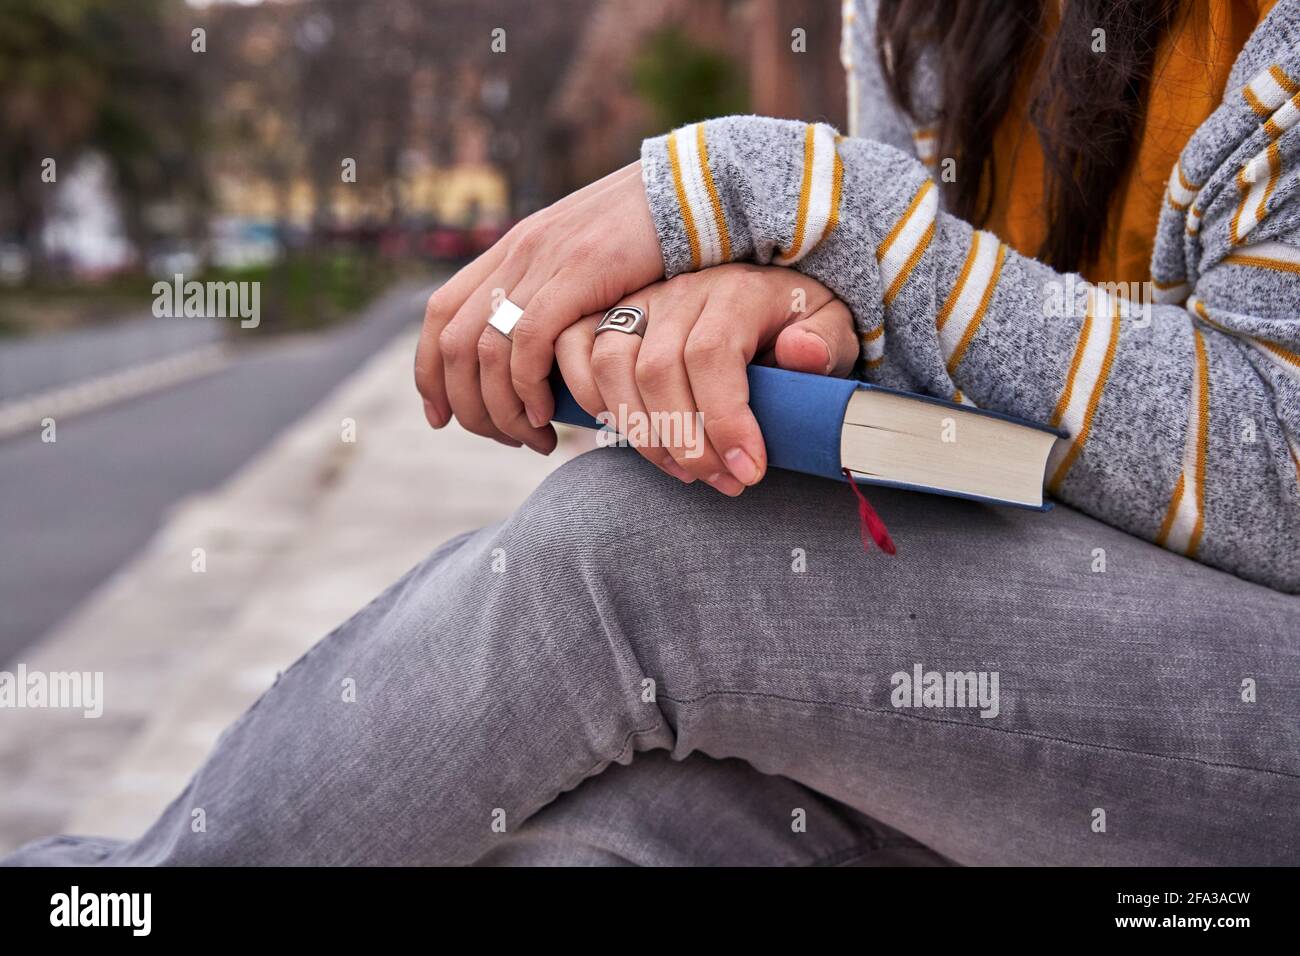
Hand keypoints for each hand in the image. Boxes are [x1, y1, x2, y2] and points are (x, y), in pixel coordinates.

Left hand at [414, 162, 662, 452]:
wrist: (697, 187)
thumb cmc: (655, 237)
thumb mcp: (588, 262)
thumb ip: (558, 295)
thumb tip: (541, 352)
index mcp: (513, 249)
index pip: (440, 314)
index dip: (430, 371)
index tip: (441, 416)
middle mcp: (517, 252)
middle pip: (453, 343)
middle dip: (466, 405)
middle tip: (503, 438)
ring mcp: (543, 260)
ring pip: (483, 350)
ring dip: (500, 408)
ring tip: (532, 437)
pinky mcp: (577, 272)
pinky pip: (528, 341)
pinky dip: (528, 387)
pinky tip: (548, 413)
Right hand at [555, 263, 855, 494]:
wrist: (771, 296)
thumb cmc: (801, 323)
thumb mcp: (834, 326)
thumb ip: (825, 341)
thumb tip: (800, 353)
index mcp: (736, 291)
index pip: (712, 354)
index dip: (724, 420)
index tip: (749, 471)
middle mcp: (681, 290)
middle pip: (657, 369)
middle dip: (686, 443)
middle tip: (722, 482)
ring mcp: (639, 302)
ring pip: (610, 365)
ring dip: (640, 432)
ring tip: (683, 471)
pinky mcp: (609, 316)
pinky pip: (574, 351)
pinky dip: (592, 402)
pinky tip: (636, 439)